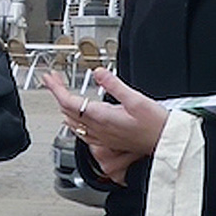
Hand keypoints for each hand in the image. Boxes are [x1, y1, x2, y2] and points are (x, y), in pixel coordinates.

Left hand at [43, 67, 166, 184]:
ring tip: (60, 92)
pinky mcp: (106, 140)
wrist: (165, 142)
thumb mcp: (136, 99)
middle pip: (67, 110)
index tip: (50, 78)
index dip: (56, 89)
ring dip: (63, 105)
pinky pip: (81, 131)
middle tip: (53, 79)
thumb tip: (98, 73)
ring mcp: (100, 136)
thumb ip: (114, 85)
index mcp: (101, 117)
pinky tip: (73, 118)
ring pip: (72, 121)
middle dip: (57, 93)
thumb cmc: (155, 124)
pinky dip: (72, 120)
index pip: (69, 102)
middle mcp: (97, 128)